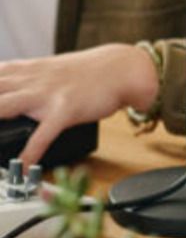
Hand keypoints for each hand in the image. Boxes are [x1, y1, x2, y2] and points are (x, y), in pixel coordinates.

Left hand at [0, 44, 158, 165]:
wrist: (121, 68)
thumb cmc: (85, 73)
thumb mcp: (48, 70)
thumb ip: (21, 79)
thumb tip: (4, 88)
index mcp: (24, 71)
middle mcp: (30, 80)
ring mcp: (47, 94)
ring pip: (6, 105)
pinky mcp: (66, 109)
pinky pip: (44, 133)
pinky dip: (31, 152)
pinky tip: (22, 169)